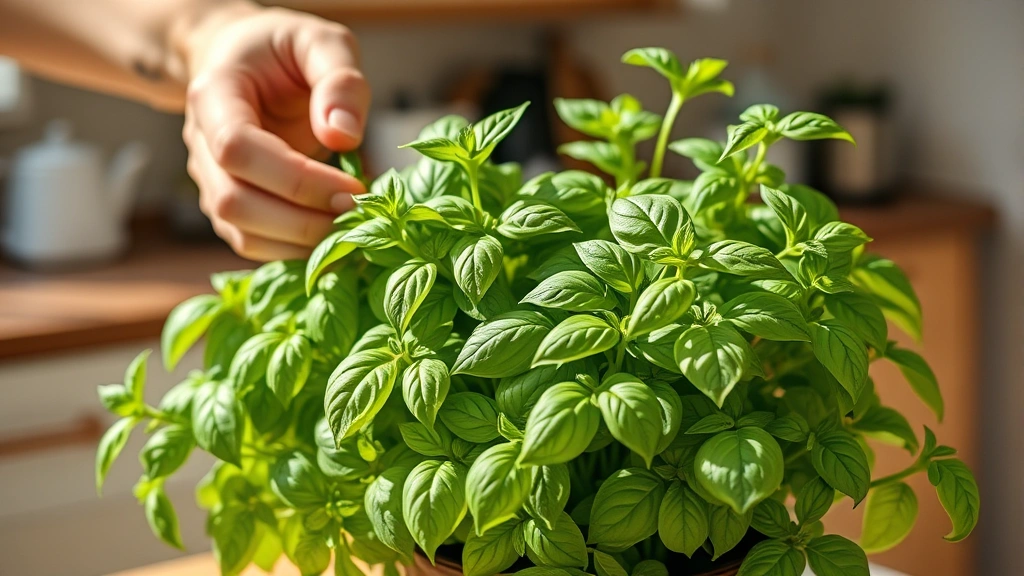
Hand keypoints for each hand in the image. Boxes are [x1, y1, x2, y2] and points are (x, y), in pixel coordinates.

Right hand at [181, 3, 368, 260]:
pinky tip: (335, 241)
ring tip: (352, 232)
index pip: (237, 149)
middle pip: (234, 201)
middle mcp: (200, 143)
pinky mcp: (229, 205)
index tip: (353, 188)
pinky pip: (254, 242)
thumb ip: (338, 80)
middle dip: (303, 220)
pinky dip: (295, 251)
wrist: (244, 60)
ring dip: (300, 244)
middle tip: (359, 215)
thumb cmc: (283, 50)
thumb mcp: (319, 41)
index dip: (297, 179)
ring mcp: (209, 180)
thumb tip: (343, 137)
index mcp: (214, 95)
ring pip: (241, 232)